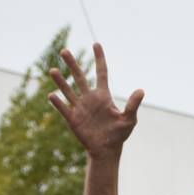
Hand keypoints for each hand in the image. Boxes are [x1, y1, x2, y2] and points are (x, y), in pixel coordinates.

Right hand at [48, 43, 143, 157]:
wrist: (107, 150)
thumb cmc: (119, 134)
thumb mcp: (129, 120)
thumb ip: (133, 105)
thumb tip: (141, 91)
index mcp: (103, 96)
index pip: (101, 72)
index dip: (99, 58)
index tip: (96, 44)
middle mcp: (89, 98)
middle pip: (79, 77)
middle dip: (72, 64)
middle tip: (64, 51)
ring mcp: (80, 108)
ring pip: (68, 90)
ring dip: (60, 81)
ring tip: (53, 70)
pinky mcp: (73, 119)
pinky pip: (64, 108)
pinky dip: (58, 102)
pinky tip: (52, 95)